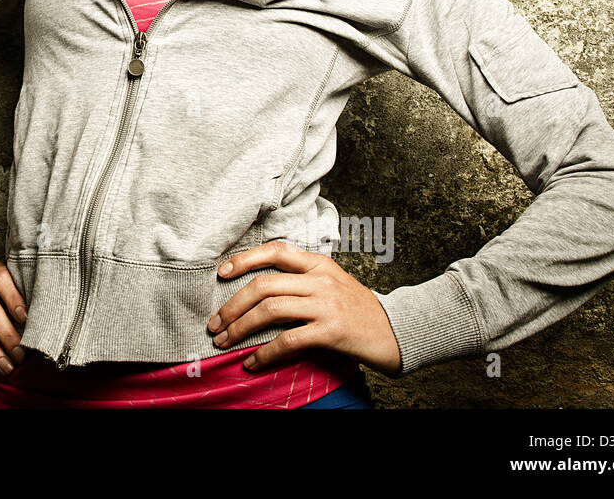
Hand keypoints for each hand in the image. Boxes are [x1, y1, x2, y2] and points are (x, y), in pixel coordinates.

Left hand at [206, 240, 402, 375]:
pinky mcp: (331, 331)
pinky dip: (264, 353)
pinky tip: (252, 362)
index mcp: (319, 264)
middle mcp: (320, 280)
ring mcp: (326, 305)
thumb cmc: (360, 310)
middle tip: (214, 323)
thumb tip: (259, 290)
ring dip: (240, 327)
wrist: (399, 331)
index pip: (276, 251)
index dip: (244, 260)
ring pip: (270, 309)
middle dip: (232, 305)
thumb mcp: (334, 283)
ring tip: (224, 341)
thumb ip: (303, 279)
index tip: (222, 273)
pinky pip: (288, 340)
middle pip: (264, 284)